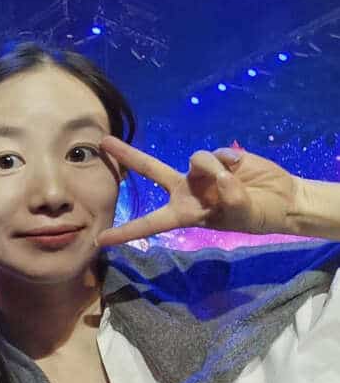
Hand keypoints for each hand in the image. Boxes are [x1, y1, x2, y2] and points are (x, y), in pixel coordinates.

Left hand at [96, 137, 299, 245]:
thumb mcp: (242, 215)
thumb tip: (220, 175)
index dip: (126, 232)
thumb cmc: (257, 215)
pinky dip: (231, 160)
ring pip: (196, 159)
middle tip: (102, 142)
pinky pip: (218, 153)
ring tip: (234, 179)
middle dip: (128, 155)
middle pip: (151, 170)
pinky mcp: (218, 157)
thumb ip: (230, 197)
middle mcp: (185, 190)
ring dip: (215, 167)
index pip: (151, 223)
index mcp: (184, 213)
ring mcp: (200, 172)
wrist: (282, 199)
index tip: (100, 239)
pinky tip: (241, 167)